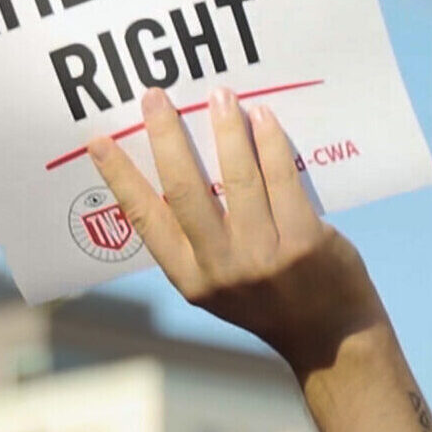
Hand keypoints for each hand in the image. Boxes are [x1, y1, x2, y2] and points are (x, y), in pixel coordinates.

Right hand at [86, 85, 387, 377]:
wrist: (333, 336)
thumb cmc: (270, 299)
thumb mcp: (218, 284)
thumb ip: (196, 240)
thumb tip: (178, 167)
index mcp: (190, 277)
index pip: (144, 219)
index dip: (119, 177)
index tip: (98, 141)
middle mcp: (221, 267)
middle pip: (184, 188)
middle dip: (166, 135)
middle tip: (154, 96)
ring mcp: (264, 255)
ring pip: (237, 176)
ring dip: (225, 128)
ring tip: (218, 95)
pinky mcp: (304, 241)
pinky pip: (281, 179)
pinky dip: (269, 143)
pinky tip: (263, 118)